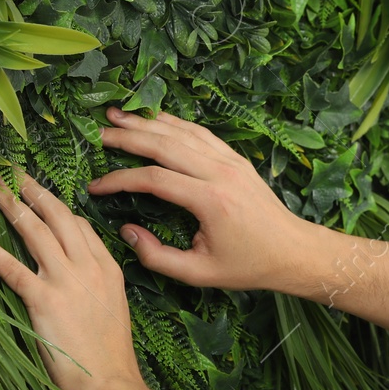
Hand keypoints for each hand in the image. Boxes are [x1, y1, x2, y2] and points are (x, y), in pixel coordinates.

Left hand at [0, 170, 142, 389]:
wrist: (109, 380)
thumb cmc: (110, 353)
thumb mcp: (113, 307)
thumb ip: (97, 283)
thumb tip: (77, 275)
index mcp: (107, 267)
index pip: (81, 226)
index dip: (57, 209)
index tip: (39, 200)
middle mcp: (87, 266)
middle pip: (58, 216)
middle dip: (33, 191)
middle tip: (13, 173)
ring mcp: (65, 280)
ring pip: (35, 231)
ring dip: (11, 206)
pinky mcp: (43, 299)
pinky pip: (12, 266)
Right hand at [89, 107, 315, 291]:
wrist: (293, 251)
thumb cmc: (248, 266)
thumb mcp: (200, 274)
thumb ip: (157, 257)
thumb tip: (126, 232)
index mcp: (211, 200)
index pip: (154, 179)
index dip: (119, 180)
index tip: (95, 187)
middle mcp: (221, 173)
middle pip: (165, 144)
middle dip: (127, 136)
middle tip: (97, 133)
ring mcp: (231, 161)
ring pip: (182, 132)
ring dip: (147, 122)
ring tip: (116, 115)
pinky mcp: (236, 158)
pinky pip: (200, 133)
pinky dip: (174, 123)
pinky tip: (154, 119)